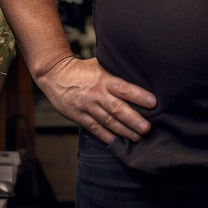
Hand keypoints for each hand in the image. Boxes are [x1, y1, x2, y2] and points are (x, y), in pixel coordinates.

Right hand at [33, 55, 155, 143]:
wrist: (54, 75)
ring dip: (124, 131)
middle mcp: (97, 94)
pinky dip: (106, 136)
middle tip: (147, 128)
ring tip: (137, 137)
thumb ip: (115, 72)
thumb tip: (138, 74)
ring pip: (108, 121)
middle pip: (118, 109)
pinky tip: (117, 142)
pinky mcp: (79, 116)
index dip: (139, 96)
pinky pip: (95, 128)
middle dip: (134, 120)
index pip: (124, 88)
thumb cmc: (82, 69)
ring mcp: (87, 107)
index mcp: (103, 79)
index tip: (153, 102)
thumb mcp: (100, 64)